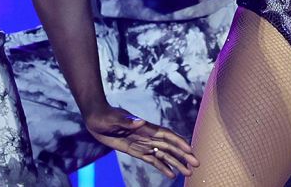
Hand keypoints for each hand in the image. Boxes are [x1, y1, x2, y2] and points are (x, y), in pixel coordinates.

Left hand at [84, 106, 198, 177]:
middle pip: (169, 147)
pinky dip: (162, 167)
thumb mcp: (114, 119)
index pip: (166, 136)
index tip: (190, 150)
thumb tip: (141, 121)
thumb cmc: (105, 115)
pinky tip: (171, 174)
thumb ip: (127, 121)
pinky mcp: (135, 150)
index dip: (179, 142)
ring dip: (176, 163)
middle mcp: (147, 136)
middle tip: (195, 166)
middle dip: (183, 156)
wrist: (95, 117)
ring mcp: (142, 144)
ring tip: (187, 173)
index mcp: (145, 128)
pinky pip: (151, 160)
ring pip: (163, 155)